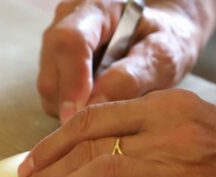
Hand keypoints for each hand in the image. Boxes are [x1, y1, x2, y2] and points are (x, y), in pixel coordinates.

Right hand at [37, 0, 215, 123]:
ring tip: (109, 112)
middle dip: (72, 104)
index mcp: (96, 8)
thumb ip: (132, 76)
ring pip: (49, 89)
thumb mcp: (163, 54)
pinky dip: (73, 111)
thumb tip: (95, 103)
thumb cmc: (167, 40)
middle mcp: (67, 22)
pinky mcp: (55, 69)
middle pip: (51, 71)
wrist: (162, 37)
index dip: (72, 81)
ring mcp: (56, 46)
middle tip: (102, 126)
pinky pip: (53, 98)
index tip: (79, 114)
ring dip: (73, 109)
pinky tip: (100, 108)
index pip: (70, 42)